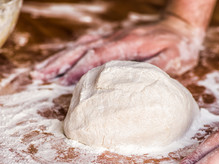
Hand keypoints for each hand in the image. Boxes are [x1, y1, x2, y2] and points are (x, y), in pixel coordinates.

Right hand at [30, 15, 203, 84]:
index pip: (97, 56)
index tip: (62, 83)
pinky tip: (62, 59)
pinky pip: (87, 43)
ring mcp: (112, 36)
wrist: (180, 25)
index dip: (79, 69)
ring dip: (60, 58)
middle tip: (38, 76)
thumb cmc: (179, 44)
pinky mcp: (112, 37)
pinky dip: (71, 52)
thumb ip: (159, 66)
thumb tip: (139, 79)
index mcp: (128, 44)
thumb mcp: (176, 57)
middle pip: (81, 49)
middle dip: (59, 64)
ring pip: (80, 45)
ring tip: (41, 70)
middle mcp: (115, 38)